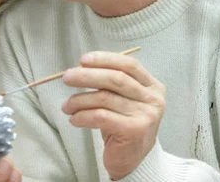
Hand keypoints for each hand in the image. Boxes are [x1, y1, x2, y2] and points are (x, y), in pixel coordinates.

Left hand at [61, 51, 166, 179]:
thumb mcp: (121, 99)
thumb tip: (79, 68)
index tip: (83, 60)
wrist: (132, 159)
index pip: (128, 65)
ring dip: (79, 100)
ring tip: (67, 106)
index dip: (105, 59)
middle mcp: (153, 99)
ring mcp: (146, 115)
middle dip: (87, 76)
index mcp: (152, 86)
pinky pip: (101, 116)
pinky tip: (74, 119)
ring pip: (105, 98)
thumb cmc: (122, 124)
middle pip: (116, 79)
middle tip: (66, 78)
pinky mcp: (134, 130)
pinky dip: (82, 116)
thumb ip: (109, 83)